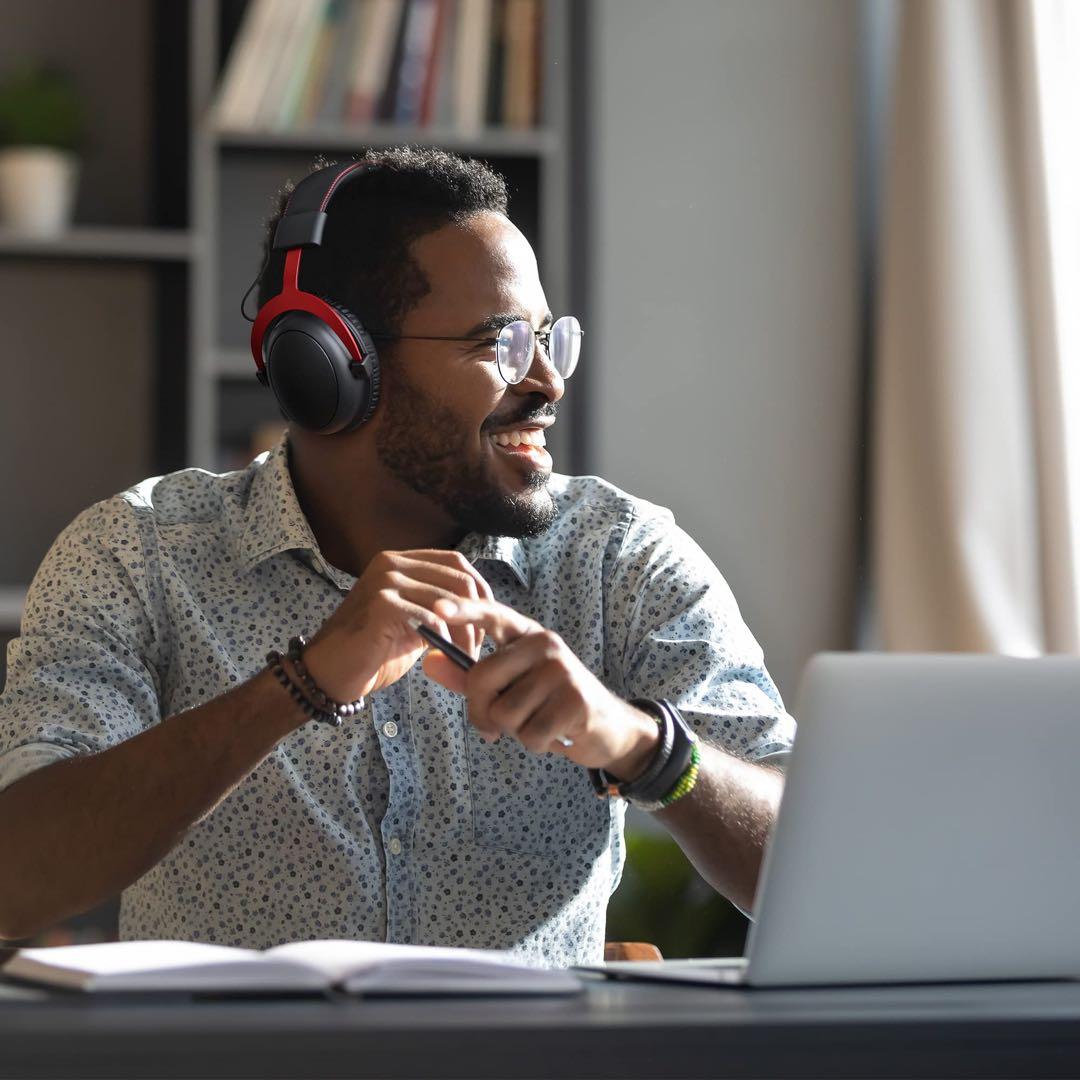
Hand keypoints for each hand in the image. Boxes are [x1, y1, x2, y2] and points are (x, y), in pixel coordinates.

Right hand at [302, 550, 493, 702]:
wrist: (329, 673)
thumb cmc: (373, 651)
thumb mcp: (414, 621)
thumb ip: (439, 606)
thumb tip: (478, 606)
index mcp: (400, 561)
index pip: (456, 562)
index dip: (480, 590)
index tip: (488, 621)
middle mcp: (392, 562)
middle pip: (458, 579)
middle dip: (477, 615)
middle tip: (477, 647)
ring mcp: (385, 581)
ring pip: (449, 600)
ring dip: (464, 633)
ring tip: (463, 657)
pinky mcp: (382, 604)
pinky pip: (431, 618)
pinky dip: (444, 640)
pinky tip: (442, 656)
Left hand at [423, 597, 659, 777]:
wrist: (608, 728)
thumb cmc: (550, 705)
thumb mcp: (511, 687)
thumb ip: (469, 677)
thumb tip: (429, 662)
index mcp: (526, 635)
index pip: (492, 615)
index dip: (464, 611)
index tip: (437, 608)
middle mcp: (544, 644)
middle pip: (482, 679)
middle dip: (481, 713)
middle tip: (498, 725)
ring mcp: (562, 670)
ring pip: (504, 713)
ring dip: (515, 732)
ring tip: (538, 723)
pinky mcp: (576, 700)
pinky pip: (529, 733)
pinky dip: (536, 744)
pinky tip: (554, 734)